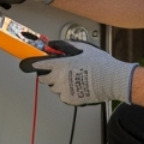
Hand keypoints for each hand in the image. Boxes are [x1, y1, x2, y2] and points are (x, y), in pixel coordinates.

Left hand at [19, 40, 136, 106]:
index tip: (31, 65)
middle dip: (48, 75)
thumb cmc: (100, 63)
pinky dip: (67, 93)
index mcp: (60, 65)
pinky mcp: (71, 99)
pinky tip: (77, 87)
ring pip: (54, 88)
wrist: (111, 79)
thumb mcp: (82, 48)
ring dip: (59, 84)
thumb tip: (54, 44)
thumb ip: (65, 46)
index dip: (35, 65)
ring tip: (72, 79)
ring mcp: (64, 90)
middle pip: (44, 79)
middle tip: (58, 72)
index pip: (40, 65)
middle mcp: (59, 78)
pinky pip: (64, 96)